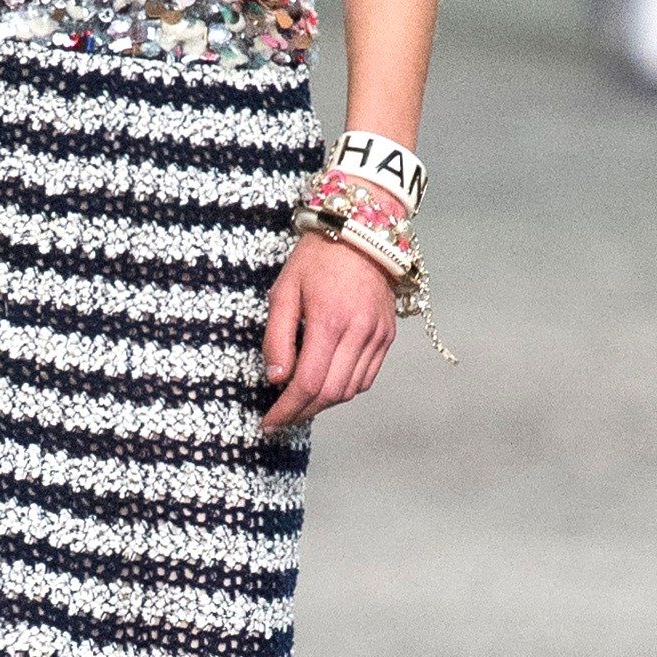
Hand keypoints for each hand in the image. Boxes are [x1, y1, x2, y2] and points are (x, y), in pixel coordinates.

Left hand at [260, 232, 396, 434]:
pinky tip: (325, 385)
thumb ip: (277, 338)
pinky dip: (344, 390)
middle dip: (303, 412)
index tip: (269, 423)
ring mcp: (377, 337)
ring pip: (350, 391)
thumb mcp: (284, 292)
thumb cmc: (316, 259)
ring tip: (300, 402)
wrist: (360, 233)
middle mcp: (359, 333)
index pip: (308, 384)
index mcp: (330, 322)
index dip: (287, 410)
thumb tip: (276, 380)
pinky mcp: (386, 336)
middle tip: (281, 418)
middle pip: (331, 394)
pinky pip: (366, 378)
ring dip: (323, 404)